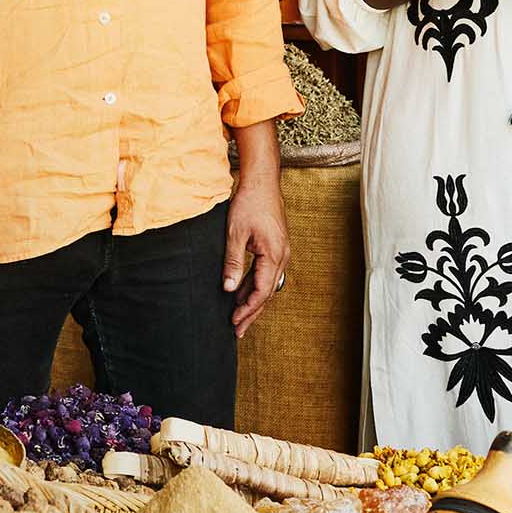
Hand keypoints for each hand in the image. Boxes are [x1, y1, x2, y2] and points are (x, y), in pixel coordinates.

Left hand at [223, 155, 290, 335]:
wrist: (262, 181)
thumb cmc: (249, 203)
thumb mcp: (235, 234)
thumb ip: (232, 262)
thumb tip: (229, 289)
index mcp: (274, 254)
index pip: (262, 291)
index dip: (248, 309)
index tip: (234, 322)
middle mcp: (283, 256)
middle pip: (267, 292)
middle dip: (251, 312)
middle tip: (237, 331)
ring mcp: (282, 251)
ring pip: (268, 284)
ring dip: (253, 300)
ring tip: (238, 317)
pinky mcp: (276, 247)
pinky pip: (267, 272)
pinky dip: (255, 285)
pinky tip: (243, 292)